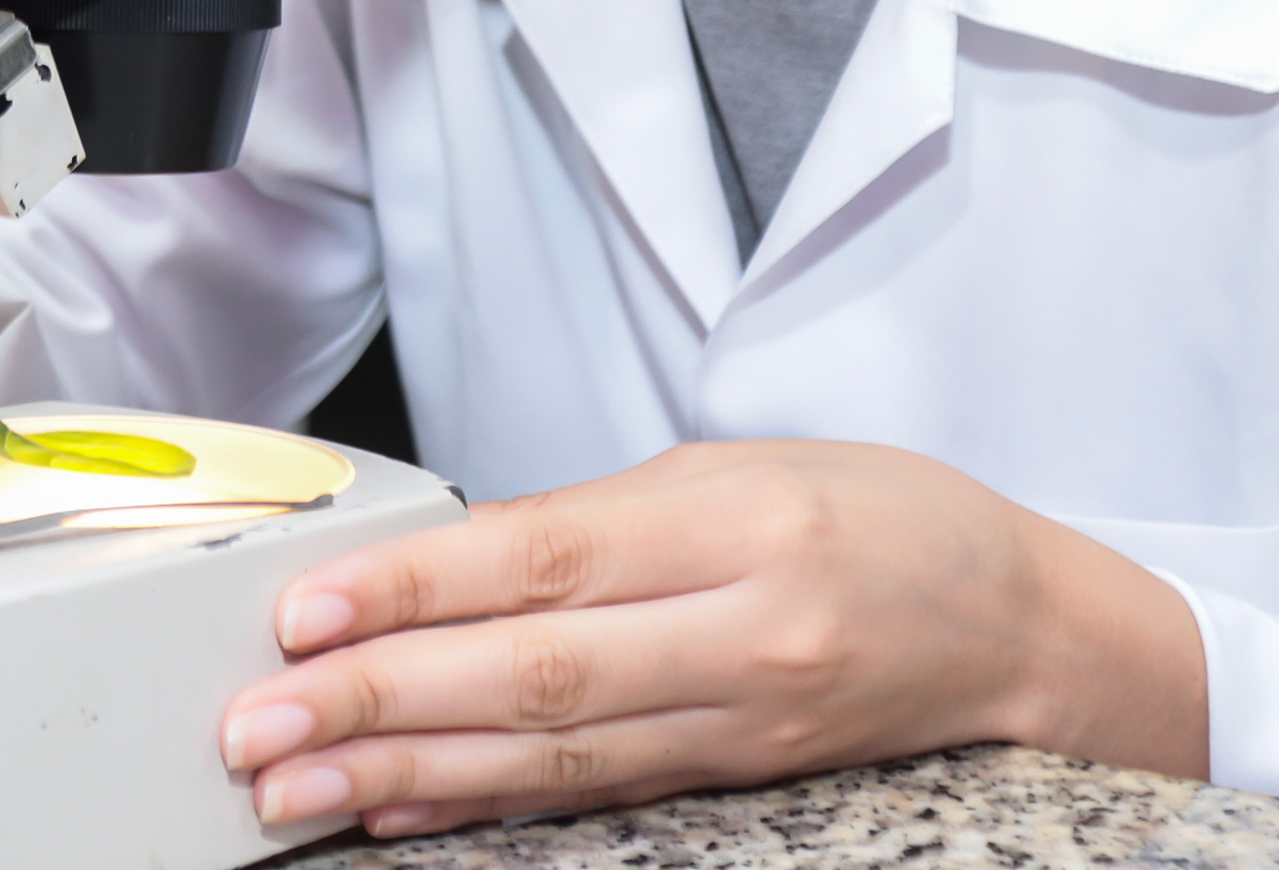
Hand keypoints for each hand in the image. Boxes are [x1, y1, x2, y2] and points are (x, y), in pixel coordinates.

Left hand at [216, 439, 1204, 840]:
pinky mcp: (738, 778)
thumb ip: (600, 512)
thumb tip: (453, 555)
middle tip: (258, 724)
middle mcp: (742, 632)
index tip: (307, 612)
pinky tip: (399, 812)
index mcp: (738, 523)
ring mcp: (742, 721)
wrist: (1019, 623)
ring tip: (294, 786)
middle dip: (379, 704)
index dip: (418, 592)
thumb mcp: (743, 465)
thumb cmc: (883, 517)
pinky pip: (593, 794)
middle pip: (533, 677)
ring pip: (549, 757)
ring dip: (406, 776)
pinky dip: (486, 808)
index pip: (547, 557)